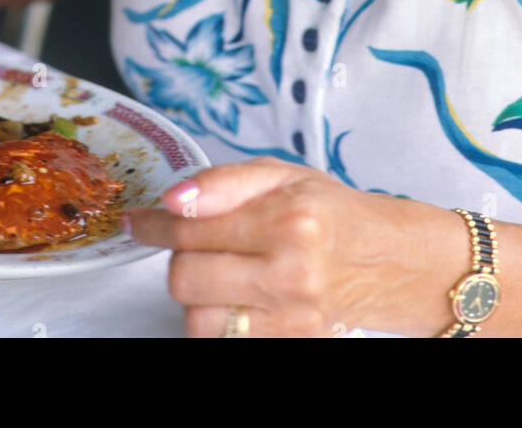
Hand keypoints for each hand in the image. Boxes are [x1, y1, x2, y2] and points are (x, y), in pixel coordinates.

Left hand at [123, 156, 424, 336]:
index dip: (156, 224)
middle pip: (186, 279)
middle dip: (179, 258)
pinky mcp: (290, 346)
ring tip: (220, 271)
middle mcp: (291, 275)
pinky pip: (222, 341)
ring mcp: (291, 320)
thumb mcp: (280, 174)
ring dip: (196, 295)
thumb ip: (222, 181)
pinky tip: (236, 296)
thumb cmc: (328, 212)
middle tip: (194, 243)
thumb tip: (172, 198)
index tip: (140, 221)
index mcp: (289, 221)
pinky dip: (217, 319)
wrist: (381, 260)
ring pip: (197, 320)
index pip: (193, 228)